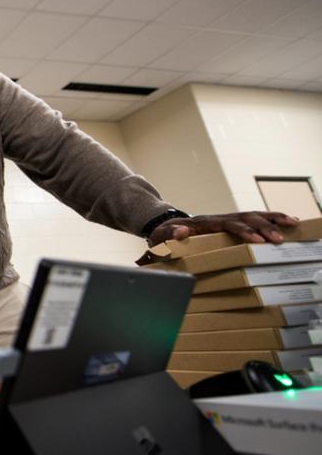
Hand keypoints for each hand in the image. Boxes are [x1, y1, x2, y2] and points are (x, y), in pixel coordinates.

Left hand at [147, 212, 298, 245]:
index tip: (256, 239)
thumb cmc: (163, 235)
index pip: (227, 225)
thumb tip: (181, 232)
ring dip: (273, 219)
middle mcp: (218, 218)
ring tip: (293, 223)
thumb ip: (170, 234)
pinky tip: (287, 222)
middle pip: (245, 218)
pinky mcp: (231, 222)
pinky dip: (270, 219)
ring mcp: (226, 218)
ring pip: (253, 215)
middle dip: (263, 227)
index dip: (243, 231)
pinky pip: (253, 219)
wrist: (164, 226)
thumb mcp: (162, 236)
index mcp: (204, 223)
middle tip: (278, 239)